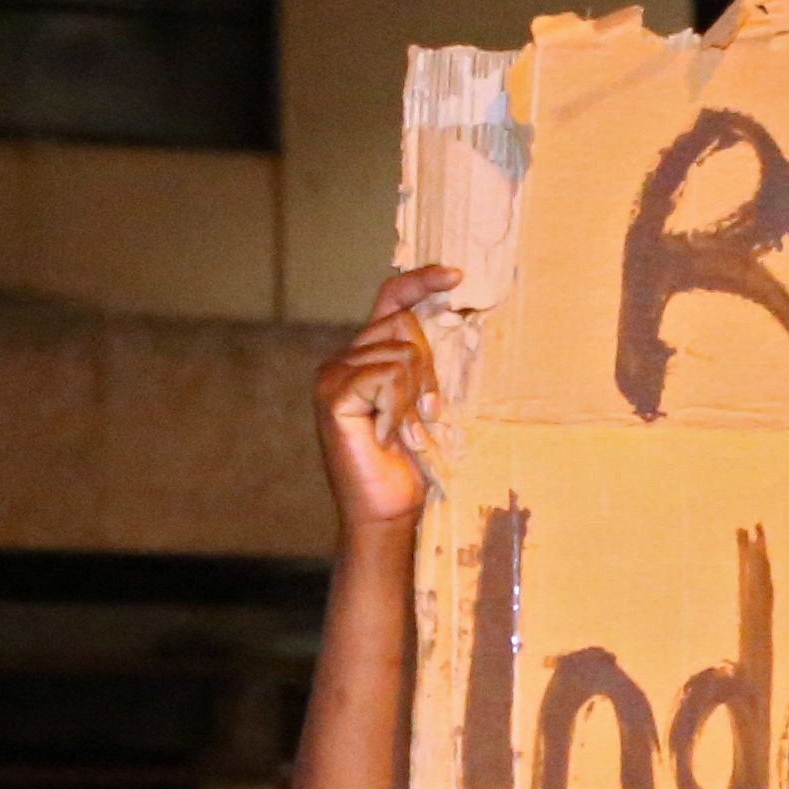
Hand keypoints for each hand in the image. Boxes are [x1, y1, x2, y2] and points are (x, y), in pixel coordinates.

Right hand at [317, 267, 456, 533]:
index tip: (456, 276)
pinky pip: (386, 377)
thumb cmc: (408, 463)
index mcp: (364, 357)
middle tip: (425, 414)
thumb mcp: (422, 400)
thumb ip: (422, 362)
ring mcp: (332, 376)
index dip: (420, 281)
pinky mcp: (332, 395)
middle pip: (402, 323)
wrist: (385, 512)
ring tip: (404, 431)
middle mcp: (342, 360)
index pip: (389, 300)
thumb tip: (452, 314)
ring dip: (414, 395)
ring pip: (400, 352)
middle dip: (426, 368)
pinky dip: (398, 409)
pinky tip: (387, 437)